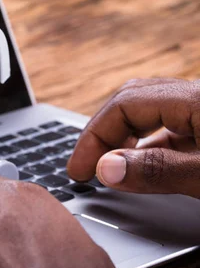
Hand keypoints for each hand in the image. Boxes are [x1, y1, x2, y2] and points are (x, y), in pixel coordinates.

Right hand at [67, 78, 199, 196]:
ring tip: (107, 166)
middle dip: (102, 132)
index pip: (125, 104)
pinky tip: (141, 164)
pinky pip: (173, 126)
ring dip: (123, 139)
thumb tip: (105, 168)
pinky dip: (148, 145)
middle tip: (86, 166)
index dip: (94, 136)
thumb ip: (158, 170)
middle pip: (133, 102)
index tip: (79, 169)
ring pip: (152, 114)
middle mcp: (198, 97)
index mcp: (196, 98)